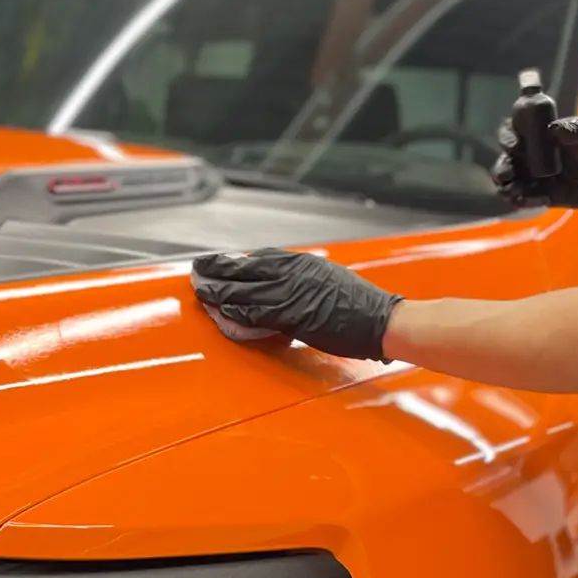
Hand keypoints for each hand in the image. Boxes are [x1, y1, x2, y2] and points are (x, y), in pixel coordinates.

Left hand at [191, 249, 400, 360]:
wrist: (380, 319)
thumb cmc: (360, 305)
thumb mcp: (328, 280)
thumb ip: (302, 282)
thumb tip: (283, 288)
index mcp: (301, 262)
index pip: (259, 257)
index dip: (234, 262)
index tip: (218, 263)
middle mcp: (292, 272)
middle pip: (243, 269)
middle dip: (216, 270)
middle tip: (196, 270)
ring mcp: (290, 292)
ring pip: (242, 290)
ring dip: (216, 291)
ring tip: (198, 290)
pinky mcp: (290, 314)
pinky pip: (252, 313)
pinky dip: (233, 313)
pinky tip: (218, 313)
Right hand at [492, 110, 577, 208]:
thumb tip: (554, 130)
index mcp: (542, 133)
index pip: (514, 131)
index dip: (508, 137)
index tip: (515, 145)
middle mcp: (535, 154)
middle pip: (506, 159)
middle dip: (501, 167)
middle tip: (507, 173)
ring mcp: (539, 176)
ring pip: (512, 182)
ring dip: (507, 187)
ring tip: (514, 191)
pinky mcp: (548, 194)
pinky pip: (528, 199)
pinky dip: (525, 201)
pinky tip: (536, 200)